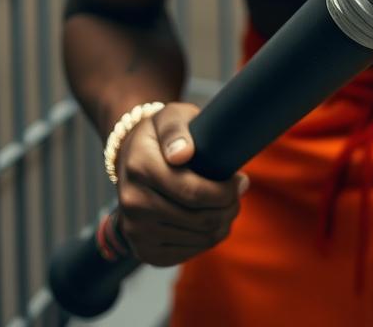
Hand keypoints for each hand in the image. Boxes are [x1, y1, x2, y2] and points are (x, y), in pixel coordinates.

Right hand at [114, 101, 249, 266]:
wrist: (132, 159)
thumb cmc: (161, 135)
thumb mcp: (170, 117)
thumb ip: (177, 130)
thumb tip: (182, 154)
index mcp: (139, 167)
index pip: (192, 192)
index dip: (225, 191)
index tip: (240, 181)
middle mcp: (131, 202)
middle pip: (198, 219)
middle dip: (228, 207)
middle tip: (239, 193)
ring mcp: (134, 230)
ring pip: (196, 238)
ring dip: (221, 224)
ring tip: (228, 206)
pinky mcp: (143, 250)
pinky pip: (186, 254)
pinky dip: (206, 240)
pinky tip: (212, 222)